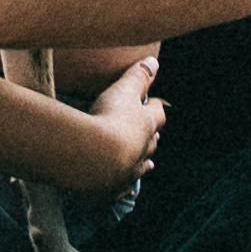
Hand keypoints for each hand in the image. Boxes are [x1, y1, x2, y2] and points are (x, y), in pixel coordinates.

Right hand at [51, 50, 166, 194]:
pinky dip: (124, 187)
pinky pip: (122, 189)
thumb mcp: (123, 90)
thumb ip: (138, 76)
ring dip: (142, 163)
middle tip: (150, 133)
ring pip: (141, 167)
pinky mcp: (112, 188)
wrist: (93, 157)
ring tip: (147, 164)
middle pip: (151, 142)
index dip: (156, 108)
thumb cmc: (110, 118)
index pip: (157, 114)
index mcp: (145, 126)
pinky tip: (125, 190)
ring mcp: (128, 171)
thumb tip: (154, 61)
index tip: (155, 104)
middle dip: (151, 137)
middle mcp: (142, 150)